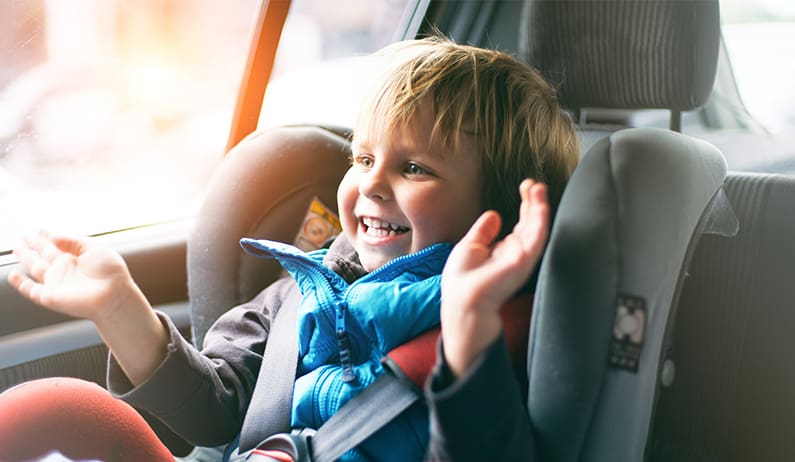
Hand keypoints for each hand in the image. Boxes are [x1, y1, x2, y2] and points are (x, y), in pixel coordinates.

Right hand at [9, 231, 168, 385]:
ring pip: (36, 268)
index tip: (40, 230)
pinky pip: (31, 290)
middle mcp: (66, 269)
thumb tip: (52, 236)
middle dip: (35, 245)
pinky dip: (21, 284)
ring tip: (17, 248)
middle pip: (45, 254)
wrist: (113, 295)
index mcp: (77, 257)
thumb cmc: (110, 272)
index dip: (48, 237)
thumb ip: (73, 241)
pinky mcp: (51, 296)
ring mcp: (57, 282)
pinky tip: (13, 276)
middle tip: (25, 235)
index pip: (58, 244)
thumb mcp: (94, 249)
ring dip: (26, 258)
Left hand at [441, 179, 548, 375]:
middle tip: (534, 183)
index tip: (526, 186)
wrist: (461, 300)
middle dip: (534, 202)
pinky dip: (540, 218)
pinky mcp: (524, 260)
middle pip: (531, 223)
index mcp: (505, 250)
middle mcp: (517, 253)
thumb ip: (484, 231)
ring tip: (539, 187)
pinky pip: (537, 236)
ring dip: (540, 206)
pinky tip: (540, 203)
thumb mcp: (470, 246)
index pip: (522, 224)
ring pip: (538, 227)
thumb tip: (494, 214)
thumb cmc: (461, 281)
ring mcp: (522, 257)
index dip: (526, 204)